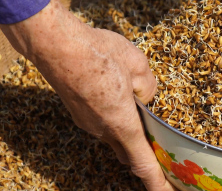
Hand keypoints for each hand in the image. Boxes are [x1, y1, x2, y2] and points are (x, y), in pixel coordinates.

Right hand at [0, 0, 175, 190]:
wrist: (55, 45)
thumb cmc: (98, 52)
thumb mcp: (138, 64)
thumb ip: (147, 86)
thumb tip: (144, 95)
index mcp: (121, 123)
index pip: (142, 162)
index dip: (157, 182)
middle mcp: (102, 129)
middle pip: (129, 152)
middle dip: (146, 158)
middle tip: (166, 159)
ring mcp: (87, 122)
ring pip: (115, 135)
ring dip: (130, 132)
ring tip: (145, 119)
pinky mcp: (78, 111)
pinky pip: (102, 122)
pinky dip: (116, 119)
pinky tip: (121, 98)